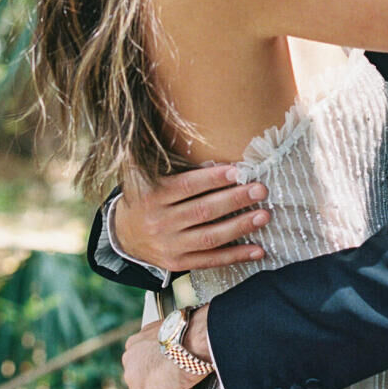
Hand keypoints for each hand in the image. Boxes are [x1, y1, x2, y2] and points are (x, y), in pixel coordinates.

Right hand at [115, 165, 269, 270]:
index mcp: (151, 195)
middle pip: (203, 211)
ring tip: (264, 216)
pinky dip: (235, 256)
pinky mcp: (177, 263)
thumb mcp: (141, 174)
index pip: (187, 186)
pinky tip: (258, 250)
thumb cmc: (145, 196)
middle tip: (260, 190)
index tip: (238, 170)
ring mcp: (169, 245)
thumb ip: (155, 154)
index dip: (213, 178)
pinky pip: (210, 260)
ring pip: (210, 237)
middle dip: (235, 200)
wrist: (123, 235)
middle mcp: (159, 222)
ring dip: (240, 227)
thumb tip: (172, 124)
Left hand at [122, 318, 207, 388]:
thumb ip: (175, 350)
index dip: (152, 381)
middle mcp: (133, 351)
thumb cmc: (198, 333)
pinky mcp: (141, 387)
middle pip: (141, 382)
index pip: (145, 365)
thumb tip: (187, 358)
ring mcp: (133, 369)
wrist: (199, 335)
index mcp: (144, 337)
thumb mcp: (182, 339)